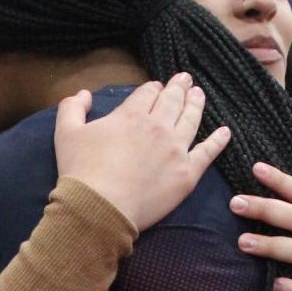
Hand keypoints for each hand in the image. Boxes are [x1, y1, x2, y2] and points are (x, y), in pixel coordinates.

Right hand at [54, 74, 230, 231]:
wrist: (99, 210)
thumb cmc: (80, 172)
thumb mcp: (66, 133)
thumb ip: (72, 107)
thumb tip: (83, 94)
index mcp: (132, 114)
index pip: (149, 93)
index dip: (154, 88)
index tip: (157, 87)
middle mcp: (158, 127)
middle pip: (173, 101)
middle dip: (179, 88)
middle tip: (186, 80)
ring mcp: (176, 150)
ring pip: (191, 120)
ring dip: (196, 105)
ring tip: (199, 95)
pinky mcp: (187, 174)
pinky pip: (208, 153)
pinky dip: (218, 141)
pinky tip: (225, 132)